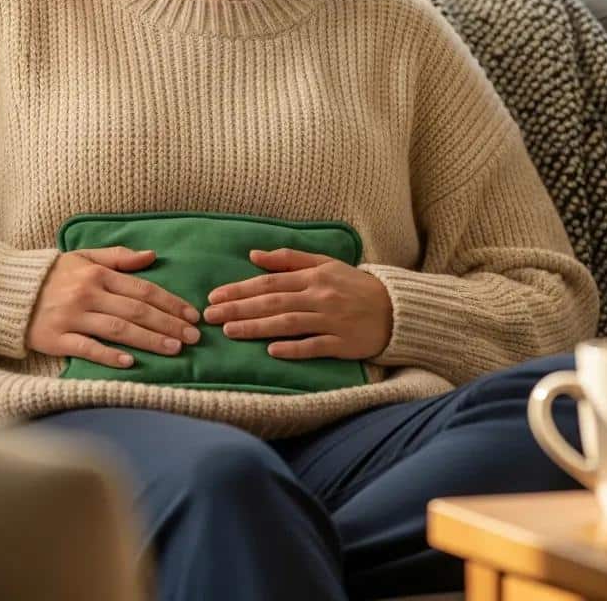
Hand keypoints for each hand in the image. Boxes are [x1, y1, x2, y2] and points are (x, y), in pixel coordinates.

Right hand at [26, 247, 201, 368]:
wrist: (8, 292)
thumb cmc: (53, 275)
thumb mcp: (84, 257)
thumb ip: (118, 257)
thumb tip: (152, 255)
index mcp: (97, 274)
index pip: (142, 289)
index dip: (170, 302)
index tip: (191, 314)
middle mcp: (88, 294)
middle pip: (136, 311)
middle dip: (168, 324)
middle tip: (193, 337)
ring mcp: (72, 318)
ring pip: (118, 330)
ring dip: (149, 340)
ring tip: (174, 348)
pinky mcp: (56, 339)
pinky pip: (87, 348)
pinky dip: (108, 355)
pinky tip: (130, 362)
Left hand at [203, 248, 392, 359]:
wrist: (396, 309)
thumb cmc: (354, 285)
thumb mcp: (325, 264)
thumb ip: (289, 259)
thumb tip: (254, 255)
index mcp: (313, 277)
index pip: (270, 282)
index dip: (240, 289)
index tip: (214, 296)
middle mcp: (319, 297)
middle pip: (273, 302)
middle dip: (239, 309)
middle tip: (210, 316)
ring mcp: (331, 320)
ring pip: (288, 323)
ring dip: (257, 328)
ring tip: (230, 332)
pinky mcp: (343, 343)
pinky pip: (315, 346)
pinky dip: (294, 348)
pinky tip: (272, 351)